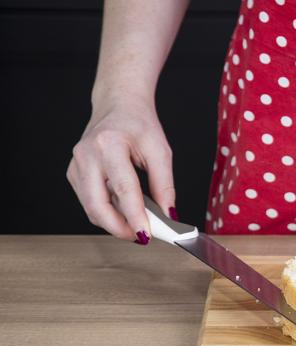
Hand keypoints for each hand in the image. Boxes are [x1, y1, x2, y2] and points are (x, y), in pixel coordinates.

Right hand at [67, 96, 174, 242]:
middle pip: (97, 204)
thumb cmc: (139, 126)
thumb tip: (170, 216)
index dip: (134, 216)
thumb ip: (165, 185)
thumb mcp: (161, 151)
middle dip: (119, 227)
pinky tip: (124, 211)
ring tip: (138, 224)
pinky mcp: (73, 174)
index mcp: (109, 145)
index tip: (146, 235)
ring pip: (91, 208)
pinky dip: (107, 212)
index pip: (123, 189)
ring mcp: (76, 165)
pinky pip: (89, 202)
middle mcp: (87, 155)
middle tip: (142, 237)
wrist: (118, 106)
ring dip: (114, 223)